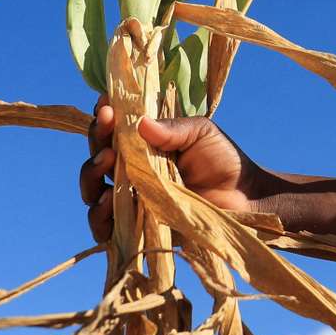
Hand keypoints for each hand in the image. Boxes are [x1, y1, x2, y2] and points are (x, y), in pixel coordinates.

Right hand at [79, 95, 271, 241]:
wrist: (245, 200)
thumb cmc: (223, 160)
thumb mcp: (200, 133)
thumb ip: (173, 129)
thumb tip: (141, 123)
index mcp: (143, 143)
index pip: (112, 128)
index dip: (103, 117)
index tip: (105, 106)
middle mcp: (131, 169)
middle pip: (97, 154)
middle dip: (96, 140)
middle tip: (107, 132)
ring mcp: (131, 198)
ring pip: (92, 188)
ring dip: (90, 175)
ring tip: (106, 162)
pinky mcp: (136, 228)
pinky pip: (104, 226)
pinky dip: (97, 215)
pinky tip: (106, 202)